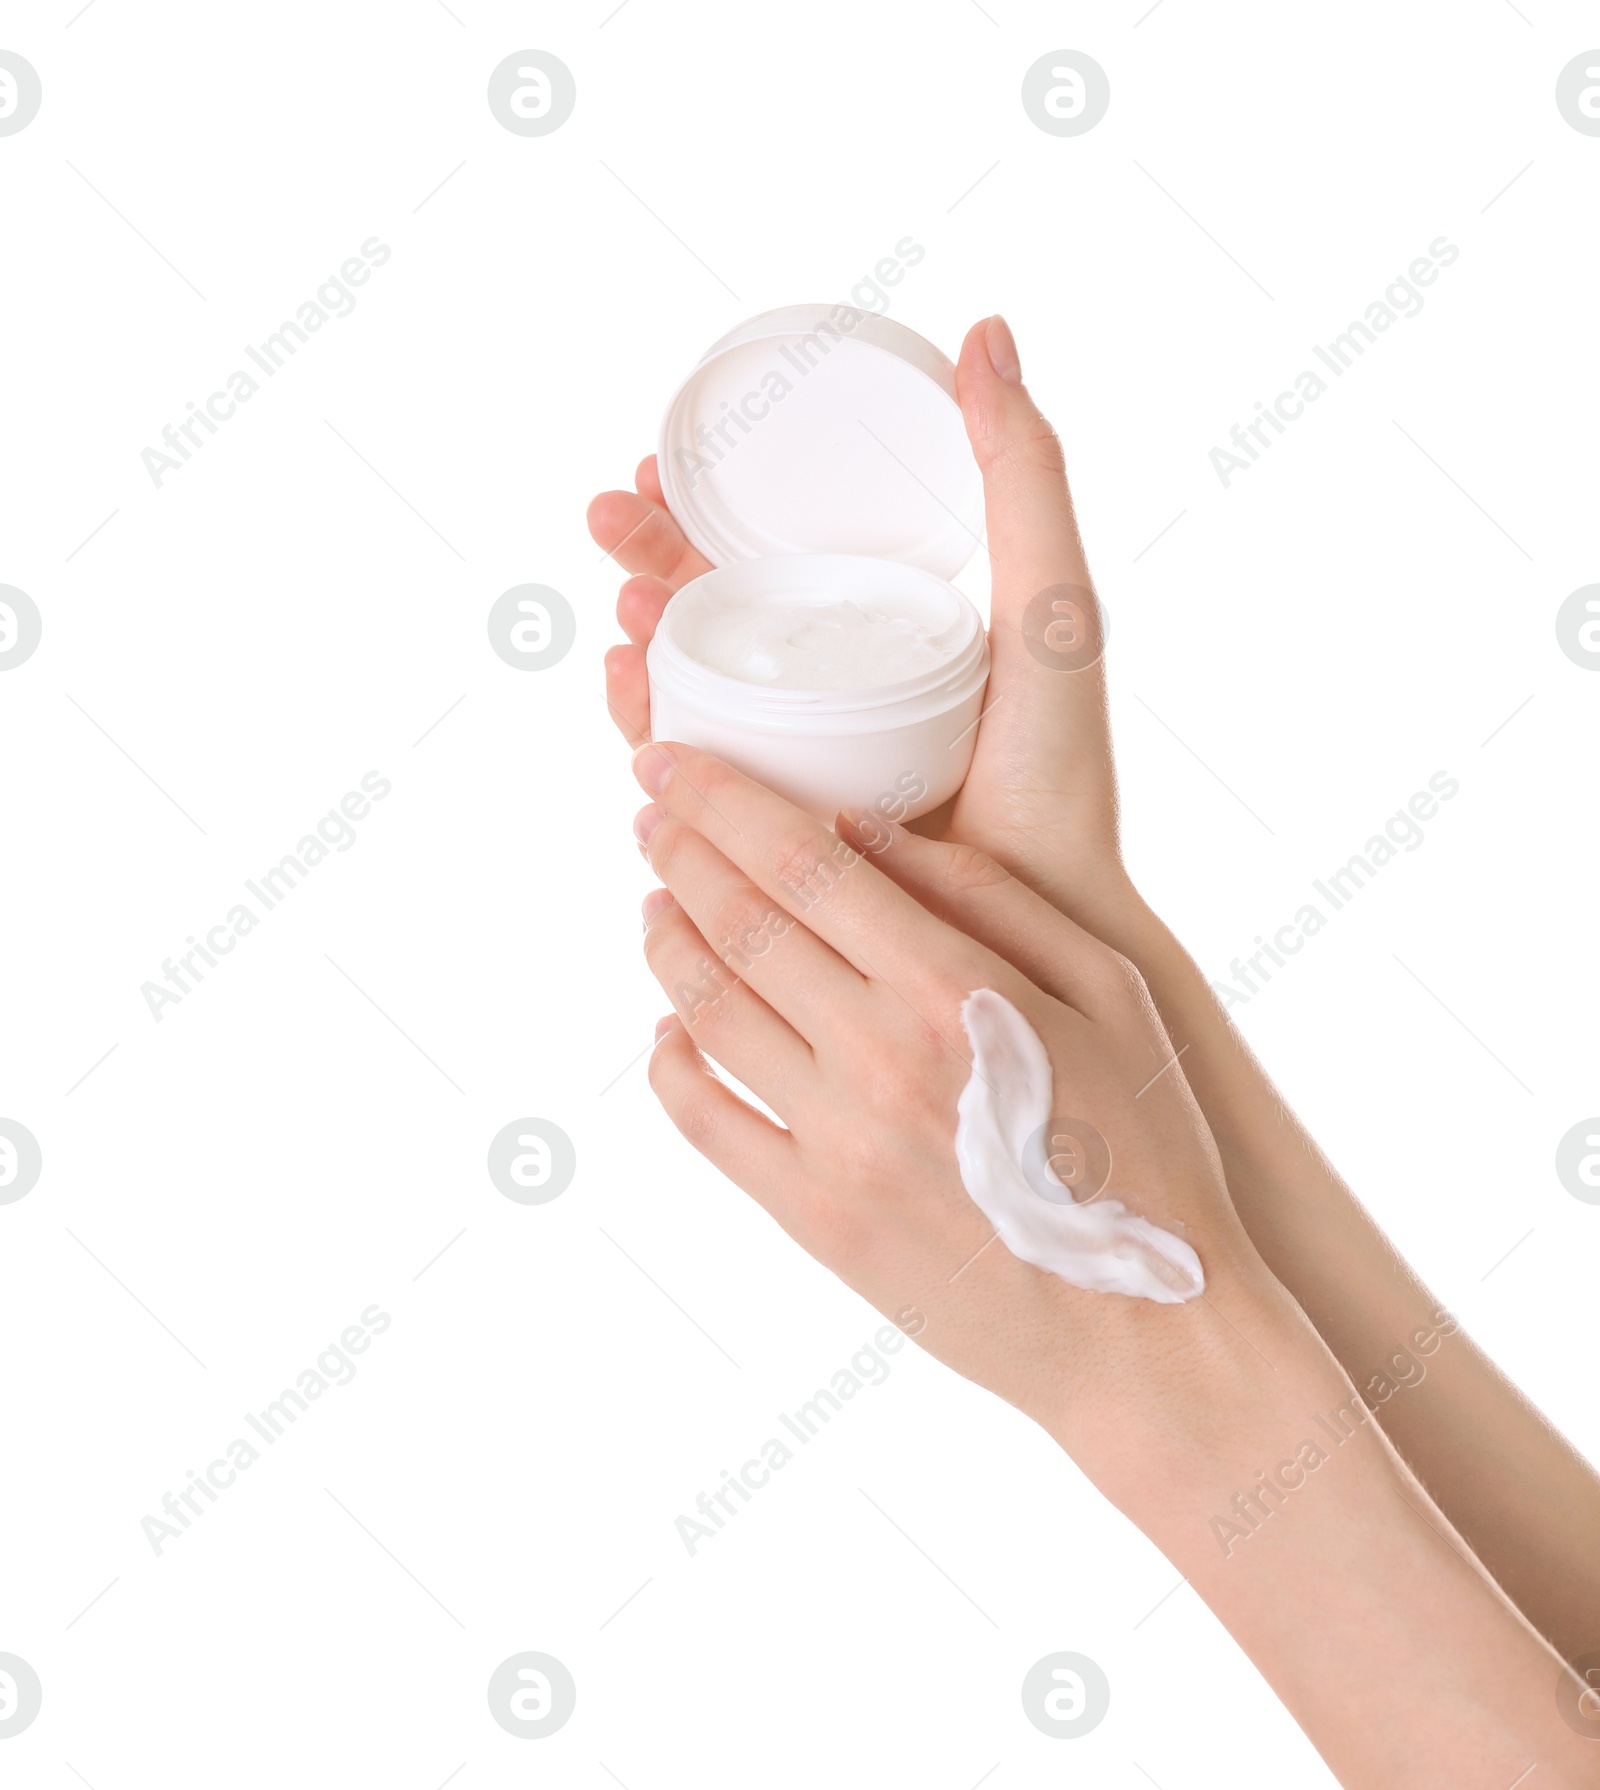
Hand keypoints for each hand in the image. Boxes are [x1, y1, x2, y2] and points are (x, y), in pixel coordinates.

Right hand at [588, 315, 1131, 931]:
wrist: (1038, 929)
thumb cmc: (1055, 781)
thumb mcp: (1048, 612)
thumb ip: (1025, 478)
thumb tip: (985, 328)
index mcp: (882, 634)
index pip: (775, 552)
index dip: (708, 503)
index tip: (662, 459)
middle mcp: (829, 695)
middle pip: (717, 607)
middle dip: (650, 556)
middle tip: (611, 517)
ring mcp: (792, 764)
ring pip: (689, 681)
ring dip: (640, 632)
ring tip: (625, 602)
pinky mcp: (764, 837)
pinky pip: (685, 769)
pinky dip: (642, 721)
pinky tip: (624, 686)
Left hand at [630, 740, 1273, 1462]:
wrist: (1147, 1334)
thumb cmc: (1148, 1144)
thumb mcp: (1109, 992)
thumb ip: (986, 897)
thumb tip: (862, 830)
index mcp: (951, 988)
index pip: (798, 863)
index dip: (719, 800)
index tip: (668, 758)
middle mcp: (877, 1059)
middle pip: (739, 925)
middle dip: (678, 851)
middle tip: (650, 812)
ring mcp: (836, 1145)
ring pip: (706, 1014)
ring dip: (666, 943)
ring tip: (654, 902)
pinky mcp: (814, 1219)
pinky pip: (706, 1125)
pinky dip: (669, 1065)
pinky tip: (667, 1030)